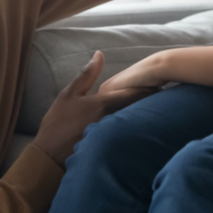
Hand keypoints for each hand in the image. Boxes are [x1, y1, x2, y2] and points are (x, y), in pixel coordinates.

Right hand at [32, 51, 153, 166]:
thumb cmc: (57, 124)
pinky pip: (130, 135)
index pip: (135, 93)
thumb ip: (87, 75)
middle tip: (164, 95)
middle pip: (140, 108)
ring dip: (146, 115)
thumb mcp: (68, 95)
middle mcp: (114, 119)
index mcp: (105, 104)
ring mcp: (115, 135)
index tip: (160, 82)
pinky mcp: (114, 148)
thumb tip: (100, 54)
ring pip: (136, 122)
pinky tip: (143, 129)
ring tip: (158, 110)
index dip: (149, 88)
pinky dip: (137, 129)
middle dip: (151, 101)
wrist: (49, 158)